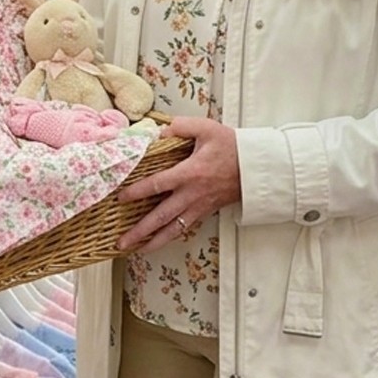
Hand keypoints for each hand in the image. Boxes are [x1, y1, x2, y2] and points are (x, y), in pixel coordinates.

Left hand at [115, 116, 241, 253]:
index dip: (136, 192)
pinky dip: (170, 237)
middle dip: (140, 231)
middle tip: (121, 242)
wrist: (258, 167)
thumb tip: (159, 132)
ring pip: (173, 229)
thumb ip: (180, 126)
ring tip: (136, 250)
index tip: (120, 198)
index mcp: (189, 173)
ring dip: (154, 242)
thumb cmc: (232, 147)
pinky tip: (159, 242)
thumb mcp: (206, 128)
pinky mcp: (206, 211)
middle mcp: (191, 194)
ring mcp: (199, 206)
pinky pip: (185, 228)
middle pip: (161, 217)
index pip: (157, 185)